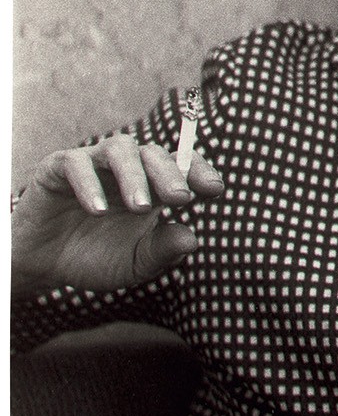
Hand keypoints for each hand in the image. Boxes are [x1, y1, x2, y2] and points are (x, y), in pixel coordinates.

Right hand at [11, 136, 224, 298]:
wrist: (45, 267)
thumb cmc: (97, 259)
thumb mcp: (136, 263)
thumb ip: (163, 251)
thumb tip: (192, 239)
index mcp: (154, 187)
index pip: (183, 166)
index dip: (200, 172)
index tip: (214, 189)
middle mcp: (127, 169)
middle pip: (155, 154)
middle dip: (170, 174)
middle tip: (179, 198)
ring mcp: (94, 164)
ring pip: (120, 148)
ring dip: (134, 175)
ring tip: (139, 206)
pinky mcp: (57, 169)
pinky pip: (76, 163)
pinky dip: (89, 183)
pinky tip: (98, 210)